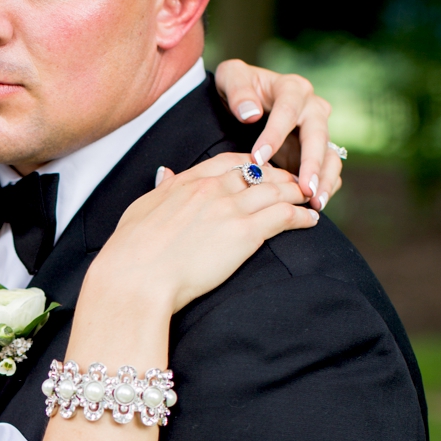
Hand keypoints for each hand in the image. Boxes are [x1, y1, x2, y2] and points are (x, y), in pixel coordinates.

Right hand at [94, 152, 318, 315]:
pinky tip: (311, 220)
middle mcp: (211, 189)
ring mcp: (230, 209)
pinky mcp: (245, 233)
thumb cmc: (129, 253)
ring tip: (309, 198)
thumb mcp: (140, 210)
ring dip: (297, 192)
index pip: (227, 162)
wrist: (135, 278)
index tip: (261, 167)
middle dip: (280, 175)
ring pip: (276, 190)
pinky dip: (301, 215)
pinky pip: (284, 215)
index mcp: (187, 182)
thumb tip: (165, 174)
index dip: (250, 163)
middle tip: (295, 182)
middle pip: (258, 172)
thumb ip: (160, 190)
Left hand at [213, 59, 340, 212]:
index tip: (258, 159)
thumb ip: (239, 90)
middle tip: (304, 190)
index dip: (274, 135)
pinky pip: (328, 170)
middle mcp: (311, 109)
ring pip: (330, 155)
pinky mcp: (317, 152)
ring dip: (325, 180)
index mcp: (292, 89)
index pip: (287, 111)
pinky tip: (315, 207)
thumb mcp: (231, 77)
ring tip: (316, 204)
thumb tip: (251, 114)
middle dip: (312, 164)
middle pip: (318, 136)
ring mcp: (317, 133)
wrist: (245, 102)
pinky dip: (325, 187)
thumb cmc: (238, 88)